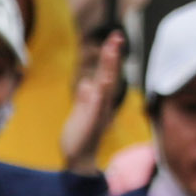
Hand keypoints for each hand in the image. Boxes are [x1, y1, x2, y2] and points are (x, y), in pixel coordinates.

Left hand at [59, 29, 128, 172]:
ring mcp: (99, 112)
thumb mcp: (81, 113)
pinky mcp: (92, 123)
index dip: (109, 56)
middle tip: (117, 36)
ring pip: (106, 86)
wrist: (78, 159)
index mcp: (99, 99)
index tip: (113, 38)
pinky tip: (101, 82)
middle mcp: (103, 103)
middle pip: (110, 75)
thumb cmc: (80, 136)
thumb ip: (84, 98)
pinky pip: (97, 106)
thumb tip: (86, 83)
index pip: (106, 73)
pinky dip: (99, 94)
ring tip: (111, 50)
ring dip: (109, 68)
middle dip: (112, 56)